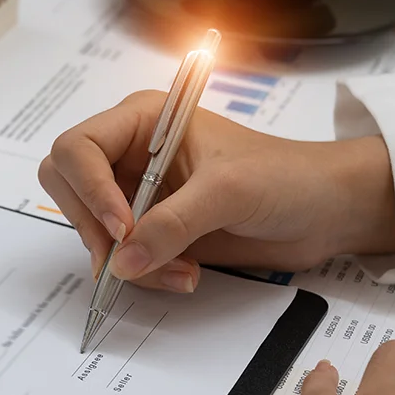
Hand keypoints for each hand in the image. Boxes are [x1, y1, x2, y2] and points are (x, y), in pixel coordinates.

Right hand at [38, 90, 394, 289]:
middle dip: (96, 229)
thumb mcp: (227, 193)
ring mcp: (139, 194)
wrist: (326, 211)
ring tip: (180, 272)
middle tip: (128, 258)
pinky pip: (122, 258)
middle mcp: (131, 153)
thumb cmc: (285, 177)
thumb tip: (122, 263)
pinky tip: (186, 274)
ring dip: (128, 261)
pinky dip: (145, 274)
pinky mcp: (153, 230)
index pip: (77, 149)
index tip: (122, 229)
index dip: (88, 190)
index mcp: (142, 120)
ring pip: (93, 231)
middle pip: (68, 188)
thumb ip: (172, 224)